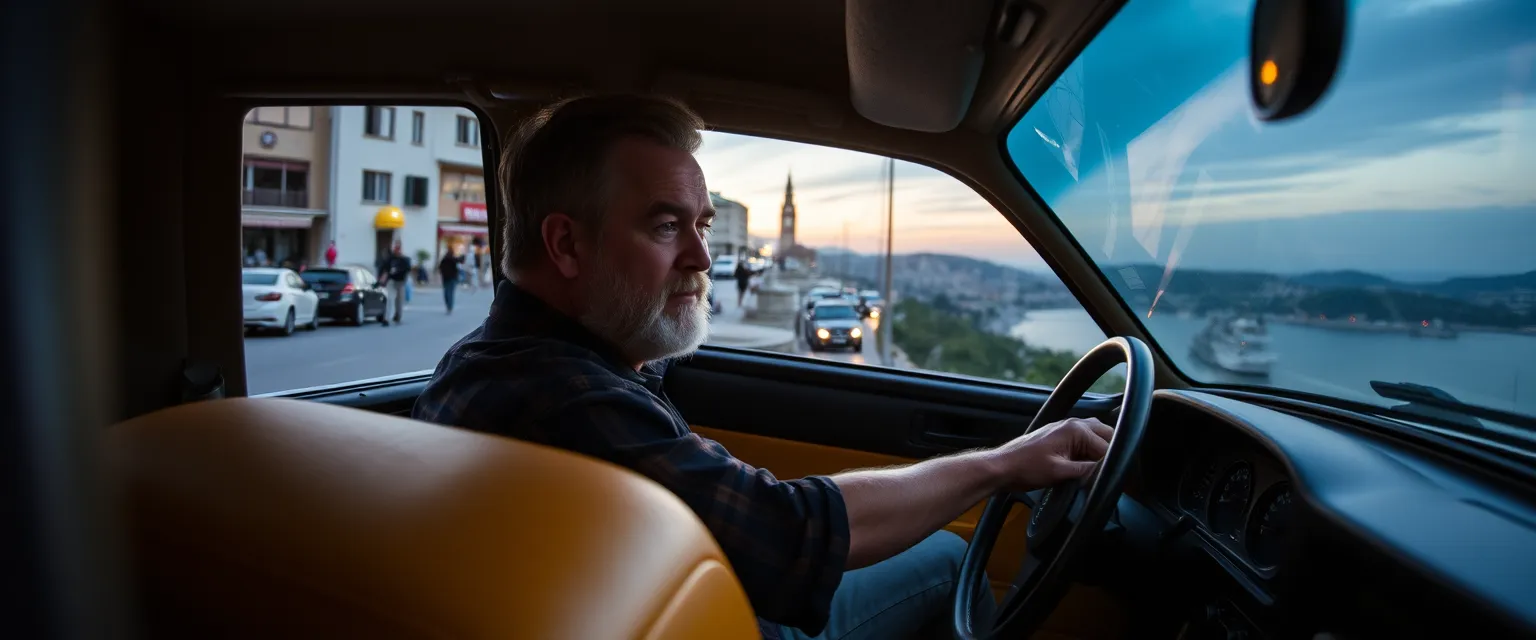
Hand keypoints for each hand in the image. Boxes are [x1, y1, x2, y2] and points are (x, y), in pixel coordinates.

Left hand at [990, 417, 1113, 490]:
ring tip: (1103, 469)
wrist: (1003, 466)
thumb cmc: (1026, 468)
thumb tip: (1106, 472)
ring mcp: (1065, 428)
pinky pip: (1084, 439)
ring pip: (1096, 435)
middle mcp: (1073, 424)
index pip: (1107, 446)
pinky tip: (1089, 465)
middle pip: (1106, 435)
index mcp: (1076, 429)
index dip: (1114, 464)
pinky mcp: (1059, 436)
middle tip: (1114, 474)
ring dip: (1102, 450)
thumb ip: (1087, 470)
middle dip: (1112, 453)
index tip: (1119, 479)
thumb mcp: (1060, 473)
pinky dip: (1090, 450)